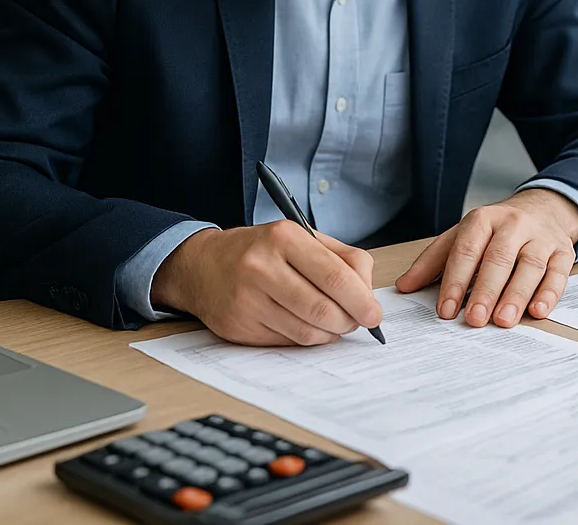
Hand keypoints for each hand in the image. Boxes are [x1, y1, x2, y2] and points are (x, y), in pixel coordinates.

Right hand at [149, 221, 381, 346]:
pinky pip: (287, 342)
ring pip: (307, 331)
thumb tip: (368, 293)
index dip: (361, 300)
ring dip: (329, 333)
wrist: (202, 265)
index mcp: (283, 237)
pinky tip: (305, 325)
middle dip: (349, 321)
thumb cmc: (261, 250)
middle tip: (356, 321)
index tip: (375, 313)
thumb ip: (342, 258)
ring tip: (332, 322)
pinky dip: (306, 338)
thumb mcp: (301, 238)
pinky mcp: (239, 327)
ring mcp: (247, 299)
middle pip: (323, 309)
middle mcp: (261, 266)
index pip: (334, 276)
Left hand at [394, 189, 577, 327]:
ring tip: (503, 320)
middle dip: (485, 290)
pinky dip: (549, 293)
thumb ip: (432, 262)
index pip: (466, 250)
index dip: (455, 281)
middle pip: (498, 258)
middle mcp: (513, 225)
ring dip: (515, 295)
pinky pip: (558, 273)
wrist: (542, 210)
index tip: (445, 309)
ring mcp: (540, 238)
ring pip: (529, 266)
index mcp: (483, 219)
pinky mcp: (562, 252)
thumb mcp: (461, 237)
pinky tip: (538, 311)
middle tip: (474, 318)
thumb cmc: (495, 231)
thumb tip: (404, 286)